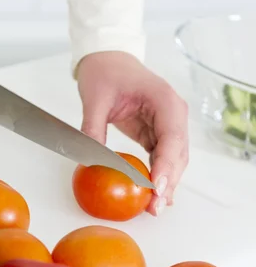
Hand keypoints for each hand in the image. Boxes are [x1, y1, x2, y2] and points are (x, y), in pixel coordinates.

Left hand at [77, 51, 188, 215]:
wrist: (107, 58)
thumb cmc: (105, 71)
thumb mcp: (95, 99)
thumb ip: (93, 128)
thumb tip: (89, 160)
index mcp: (165, 101)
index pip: (171, 139)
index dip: (165, 167)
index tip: (157, 189)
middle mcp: (173, 114)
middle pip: (177, 154)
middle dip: (168, 182)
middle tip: (155, 208)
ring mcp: (168, 124)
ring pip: (173, 159)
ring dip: (166, 183)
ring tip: (155, 207)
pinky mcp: (157, 132)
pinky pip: (162, 157)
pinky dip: (158, 175)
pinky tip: (154, 193)